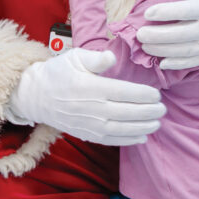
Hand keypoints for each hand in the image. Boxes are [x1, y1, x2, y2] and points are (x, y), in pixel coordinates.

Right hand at [6, 47, 165, 145]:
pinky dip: (127, 140)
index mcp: (89, 86)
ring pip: (120, 129)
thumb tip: (112, 58)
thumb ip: (96, 58)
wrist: (36, 96)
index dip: (142, 95)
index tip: (156, 94)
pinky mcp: (85, 133)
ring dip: (141, 128)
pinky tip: (142, 137)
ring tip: (157, 123)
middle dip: (147, 112)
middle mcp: (90, 107)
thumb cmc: (58, 72)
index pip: (122, 92)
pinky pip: (109, 140)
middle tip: (162, 109)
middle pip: (125, 112)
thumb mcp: (75, 58)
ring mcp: (87, 123)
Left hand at [137, 0, 198, 69]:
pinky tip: (162, 63)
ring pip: (183, 51)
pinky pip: (194, 62)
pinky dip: (177, 64)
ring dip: (161, 51)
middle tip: (139, 35)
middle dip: (156, 36)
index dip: (163, 13)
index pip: (183, 11)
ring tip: (145, 47)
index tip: (148, 13)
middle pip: (178, 34)